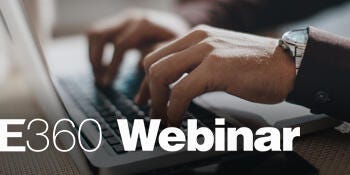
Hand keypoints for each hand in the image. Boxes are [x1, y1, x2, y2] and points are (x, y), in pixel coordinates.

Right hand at [88, 9, 189, 85]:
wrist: (179, 29)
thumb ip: (157, 64)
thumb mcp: (174, 54)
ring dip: (93, 56)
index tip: (108, 85)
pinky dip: (95, 51)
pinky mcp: (118, 23)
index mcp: (146, 24)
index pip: (121, 45)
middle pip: (101, 35)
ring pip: (95, 33)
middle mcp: (131, 18)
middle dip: (99, 61)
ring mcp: (123, 19)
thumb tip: (140, 82)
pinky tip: (103, 69)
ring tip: (99, 77)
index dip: (114, 67)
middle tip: (102, 83)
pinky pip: (96, 34)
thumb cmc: (179, 45)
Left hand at [135, 25, 295, 125]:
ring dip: (157, 102)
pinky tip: (176, 120)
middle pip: (153, 64)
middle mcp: (198, 38)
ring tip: (162, 120)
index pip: (158, 55)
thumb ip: (197, 66)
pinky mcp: (215, 67)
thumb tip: (177, 85)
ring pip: (161, 74)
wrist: (288, 66)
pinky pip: (181, 91)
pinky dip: (174, 109)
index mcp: (197, 36)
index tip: (145, 98)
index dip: (146, 80)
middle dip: (147, 91)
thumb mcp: (220, 59)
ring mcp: (206, 51)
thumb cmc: (257, 67)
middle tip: (151, 112)